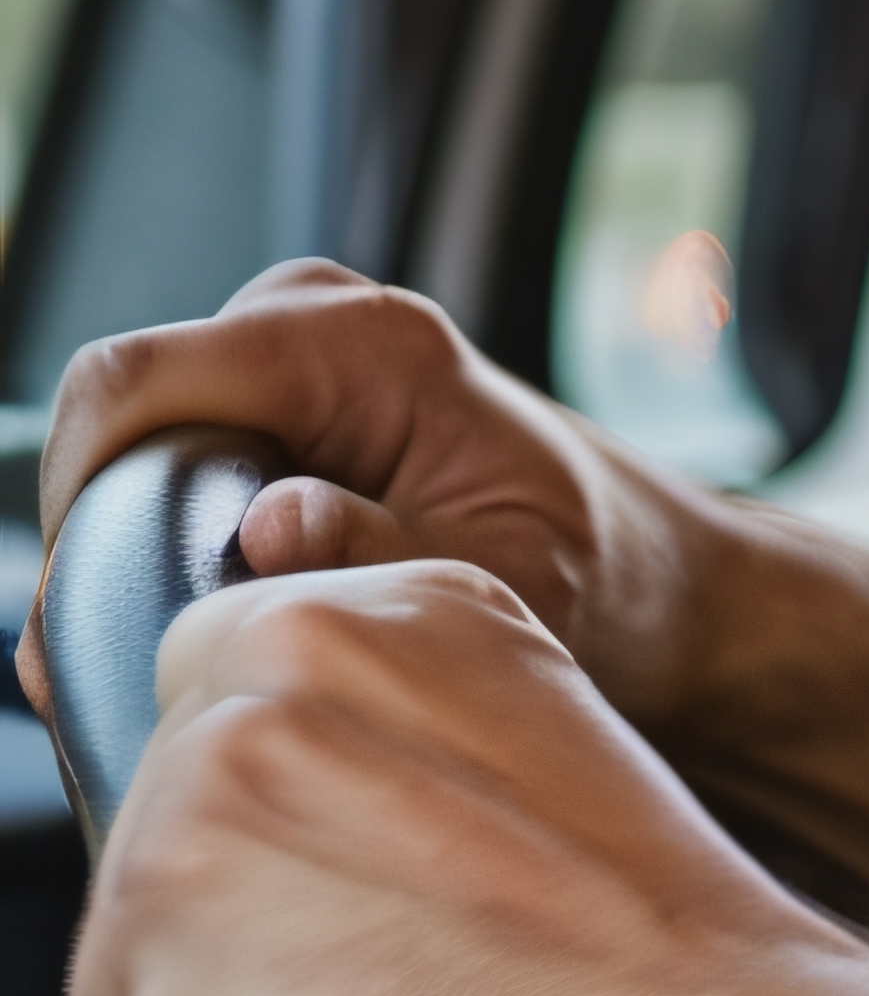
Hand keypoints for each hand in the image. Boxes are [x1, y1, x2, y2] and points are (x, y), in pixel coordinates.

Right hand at [32, 264, 734, 730]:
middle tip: (128, 673)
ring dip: (134, 561)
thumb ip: (375, 553)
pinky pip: (171, 472)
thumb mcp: (502, 586)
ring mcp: (286, 360)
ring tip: (188, 663)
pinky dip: (170, 555)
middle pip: (115, 427)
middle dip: (100, 548)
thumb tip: (268, 525)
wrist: (661, 585)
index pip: (133, 384)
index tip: (82, 621)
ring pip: (131, 458)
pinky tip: (211, 636)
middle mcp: (309, 323)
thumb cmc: (603, 580)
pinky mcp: (278, 412)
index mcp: (359, 343)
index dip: (81, 500)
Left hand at [60, 557, 868, 995]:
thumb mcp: (531, 786)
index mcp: (415, 604)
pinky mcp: (157, 904)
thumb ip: (396, 764)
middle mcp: (300, 649)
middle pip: (160, 815)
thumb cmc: (663, 978)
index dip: (283, 841)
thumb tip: (287, 866)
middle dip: (242, 934)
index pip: (232, 699)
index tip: (360, 913)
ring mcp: (215, 771)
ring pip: (127, 938)